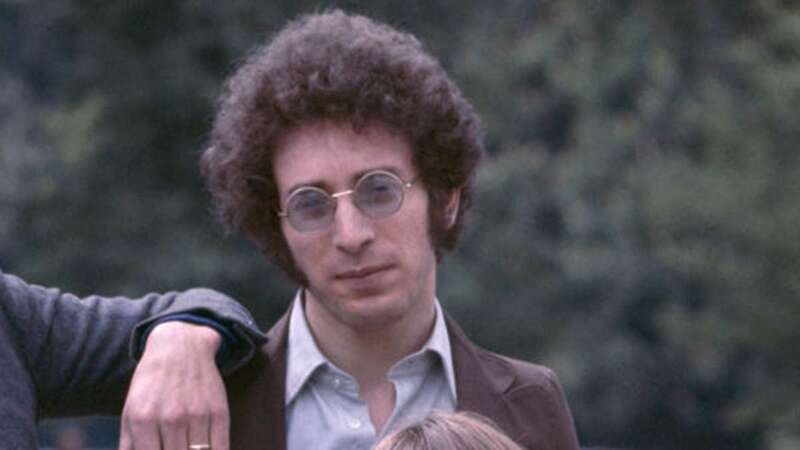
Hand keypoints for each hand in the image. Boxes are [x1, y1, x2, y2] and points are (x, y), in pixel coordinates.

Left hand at [119, 321, 228, 449]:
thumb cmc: (151, 382)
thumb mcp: (130, 410)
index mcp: (143, 420)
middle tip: (174, 448)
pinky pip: (220, 448)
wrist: (181, 346)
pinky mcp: (219, 411)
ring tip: (187, 448)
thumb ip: (128, 445)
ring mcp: (197, 415)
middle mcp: (170, 418)